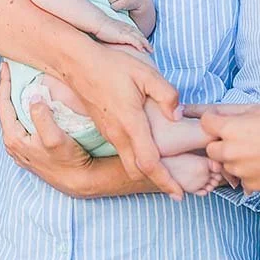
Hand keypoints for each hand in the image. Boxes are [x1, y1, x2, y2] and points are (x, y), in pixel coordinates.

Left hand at [0, 63, 93, 196]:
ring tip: (22, 81)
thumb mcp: (54, 138)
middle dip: (9, 88)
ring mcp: (22, 148)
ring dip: (17, 98)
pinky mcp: (32, 149)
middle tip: (12, 70)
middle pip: (6, 109)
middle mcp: (14, 144)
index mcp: (13, 139)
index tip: (6, 66)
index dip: (4, 83)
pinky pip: (23, 123)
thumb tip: (34, 97)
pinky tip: (33, 101)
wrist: (79, 180)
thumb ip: (41, 117)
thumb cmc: (67, 160)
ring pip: (15, 116)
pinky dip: (25, 108)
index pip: (3, 104)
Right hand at [65, 44, 183, 199]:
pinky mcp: (105, 129)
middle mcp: (118, 134)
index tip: (179, 194)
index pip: (149, 163)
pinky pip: (123, 152)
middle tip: (181, 185)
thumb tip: (178, 116)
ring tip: (170, 168)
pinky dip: (138, 158)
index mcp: (130, 123)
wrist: (78, 64)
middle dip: (159, 181)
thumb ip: (167, 95)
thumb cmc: (112, 66)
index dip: (166, 181)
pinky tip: (151, 149)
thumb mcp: (146, 73)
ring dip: (149, 169)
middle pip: (138, 171)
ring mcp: (109, 134)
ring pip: (130, 162)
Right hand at [93, 18, 151, 53]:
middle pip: (140, 35)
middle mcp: (127, 28)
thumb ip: (113, 34)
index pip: (136, 32)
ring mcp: (126, 32)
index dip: (141, 38)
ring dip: (146, 44)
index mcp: (124, 26)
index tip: (145, 43)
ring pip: (140, 38)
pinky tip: (143, 50)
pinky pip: (135, 41)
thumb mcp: (109, 31)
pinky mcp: (124, 36)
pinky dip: (140, 45)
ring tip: (151, 51)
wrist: (98, 22)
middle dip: (146, 42)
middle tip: (151, 49)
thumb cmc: (101, 27)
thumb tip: (112, 39)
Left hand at [190, 103, 259, 194]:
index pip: (205, 123)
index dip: (215, 121)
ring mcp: (240, 171)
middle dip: (221, 142)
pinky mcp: (251, 185)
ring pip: (225, 164)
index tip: (226, 121)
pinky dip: (248, 173)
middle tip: (243, 137)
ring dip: (234, 158)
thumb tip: (208, 113)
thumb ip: (230, 112)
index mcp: (230, 129)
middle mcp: (230, 152)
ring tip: (258, 150)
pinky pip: (240, 179)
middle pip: (211, 148)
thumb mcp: (259, 109)